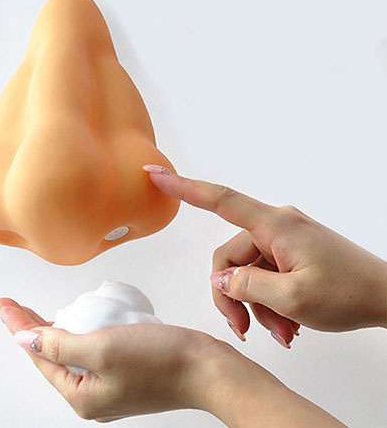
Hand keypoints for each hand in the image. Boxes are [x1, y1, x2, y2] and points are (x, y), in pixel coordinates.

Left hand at [0, 297, 222, 420]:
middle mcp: (91, 394)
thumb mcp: (103, 348)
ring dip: (52, 328)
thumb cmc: (162, 360)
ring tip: (32, 313)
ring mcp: (108, 383)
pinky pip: (90, 349)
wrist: (205, 367)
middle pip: (50, 353)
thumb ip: (61, 344)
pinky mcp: (123, 369)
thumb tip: (24, 339)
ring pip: (69, 351)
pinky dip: (77, 332)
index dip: (17, 325)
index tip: (1, 304)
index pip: (38, 354)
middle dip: (29, 326)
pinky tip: (74, 320)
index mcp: (81, 395)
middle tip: (9, 305)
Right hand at [143, 165, 386, 346]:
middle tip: (246, 330)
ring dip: (256, 305)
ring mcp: (282, 239)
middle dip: (234, 296)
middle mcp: (275, 226)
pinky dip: (268, 301)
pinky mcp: (289, 252)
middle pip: (229, 258)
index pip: (220, 200)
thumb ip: (248, 285)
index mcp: (275, 225)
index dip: (184, 187)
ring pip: (246, 272)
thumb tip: (220, 279)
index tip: (156, 174)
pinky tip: (286, 324)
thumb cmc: (350, 292)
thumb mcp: (292, 299)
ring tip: (282, 332)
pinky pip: (263, 274)